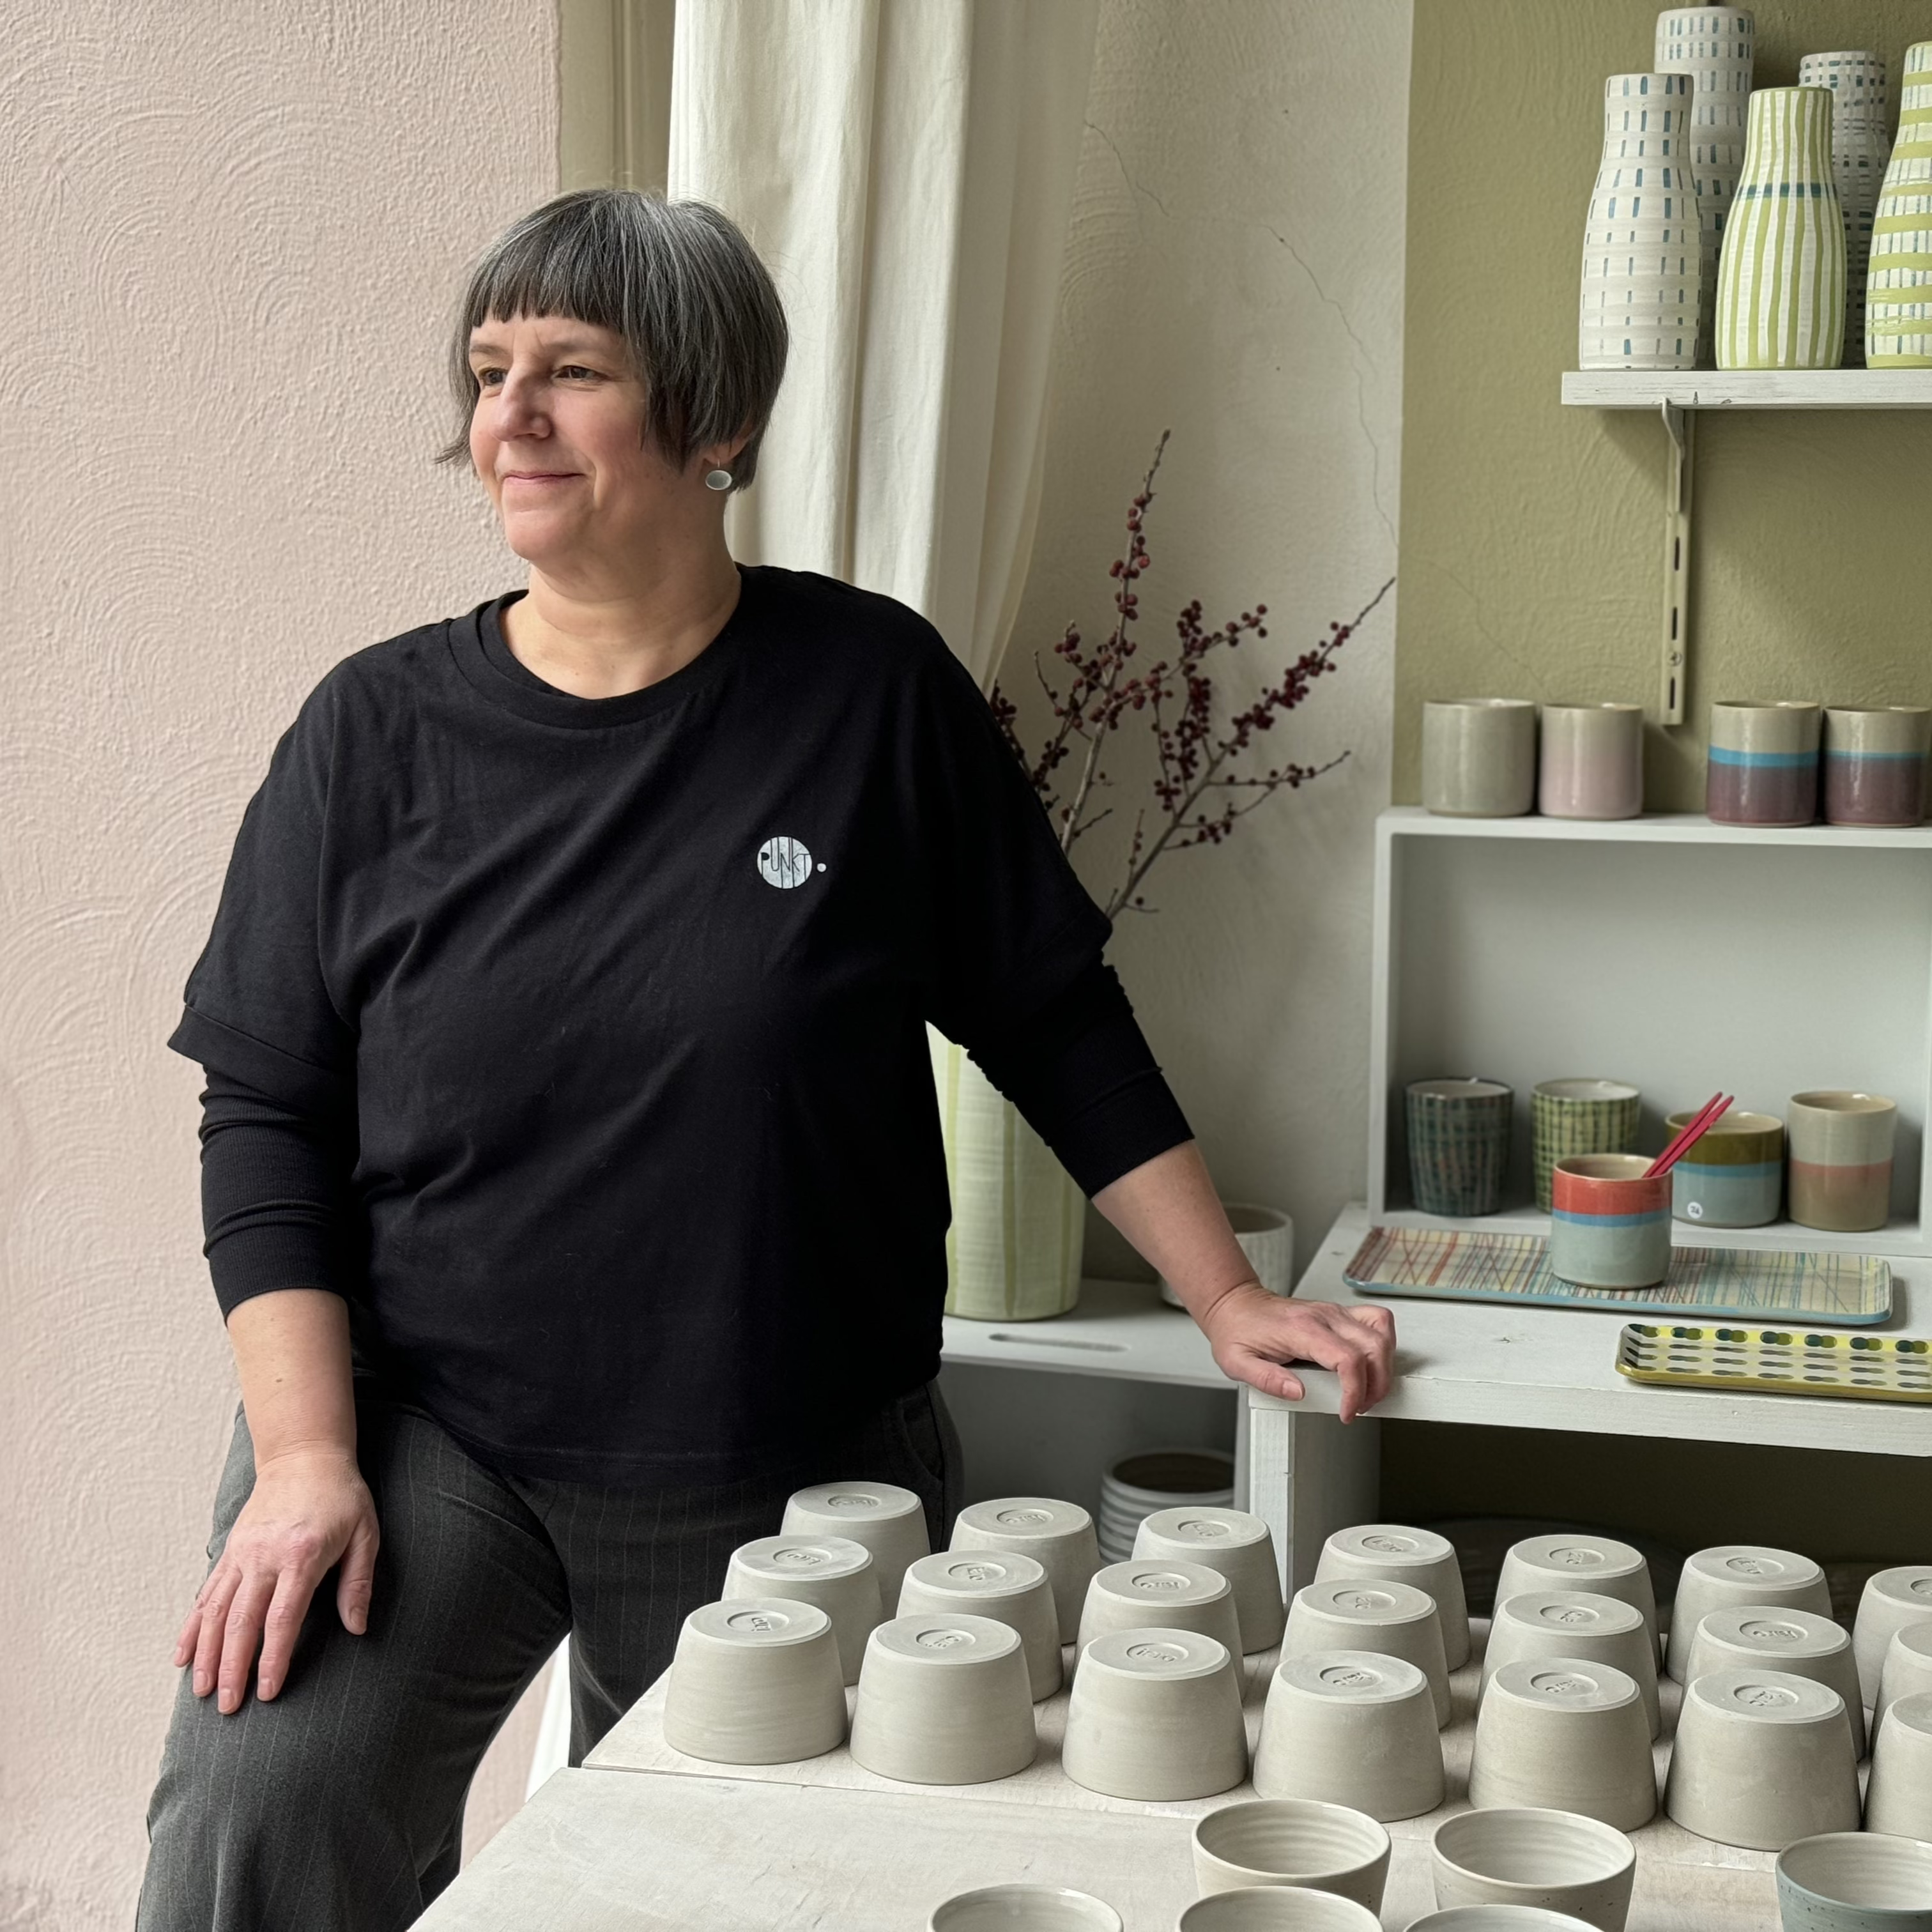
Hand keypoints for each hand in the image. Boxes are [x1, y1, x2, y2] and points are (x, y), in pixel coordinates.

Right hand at [172, 1446, 378, 1712]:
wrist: (303, 1455)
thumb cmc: (341, 1496)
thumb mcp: (365, 1533)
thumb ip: (359, 1582)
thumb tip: (357, 1629)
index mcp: (301, 1556)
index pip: (283, 1618)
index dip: (274, 1658)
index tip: (268, 1692)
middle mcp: (264, 1557)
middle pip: (242, 1622)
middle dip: (233, 1668)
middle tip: (228, 1708)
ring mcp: (242, 1554)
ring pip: (216, 1612)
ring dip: (207, 1654)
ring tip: (202, 1692)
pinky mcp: (230, 1552)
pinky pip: (206, 1594)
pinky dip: (192, 1627)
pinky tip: (182, 1655)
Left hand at [1197, 1285, 1395, 1421]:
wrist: (1235, 1304)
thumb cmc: (1237, 1330)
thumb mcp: (1237, 1362)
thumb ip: (1267, 1380)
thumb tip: (1298, 1393)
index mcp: (1301, 1329)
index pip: (1347, 1358)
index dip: (1355, 1391)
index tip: (1347, 1411)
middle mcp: (1323, 1316)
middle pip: (1374, 1345)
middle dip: (1377, 1383)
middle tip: (1360, 1406)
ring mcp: (1333, 1312)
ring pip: (1381, 1331)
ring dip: (1384, 1365)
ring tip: (1368, 1390)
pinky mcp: (1338, 1313)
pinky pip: (1375, 1321)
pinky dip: (1383, 1343)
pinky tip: (1371, 1363)